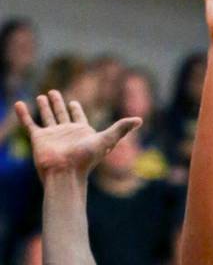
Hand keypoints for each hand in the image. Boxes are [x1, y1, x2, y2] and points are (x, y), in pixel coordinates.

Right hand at [15, 92, 140, 181]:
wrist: (66, 172)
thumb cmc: (86, 158)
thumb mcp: (107, 140)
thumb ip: (121, 129)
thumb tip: (140, 119)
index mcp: (83, 132)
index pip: (79, 117)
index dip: (76, 110)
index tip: (74, 102)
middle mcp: (67, 133)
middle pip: (61, 114)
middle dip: (58, 104)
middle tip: (53, 92)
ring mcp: (53, 135)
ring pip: (47, 117)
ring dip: (44, 107)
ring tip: (42, 95)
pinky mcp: (39, 138)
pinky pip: (29, 123)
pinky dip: (24, 114)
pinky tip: (19, 104)